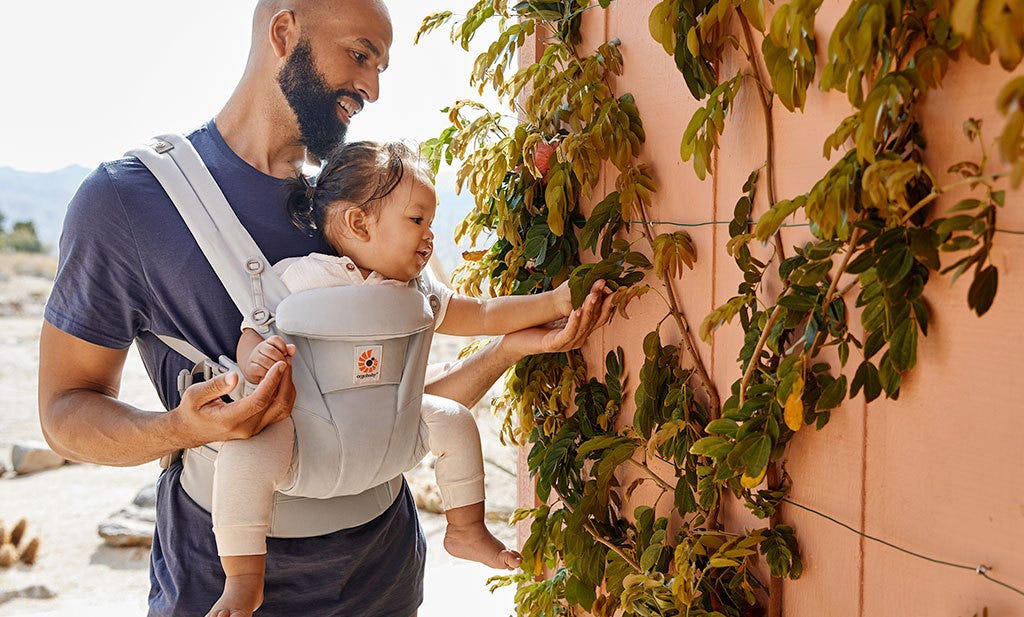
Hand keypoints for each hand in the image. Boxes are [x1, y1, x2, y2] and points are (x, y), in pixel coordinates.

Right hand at [174, 360, 294, 444]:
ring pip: (281, 409)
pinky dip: (284, 395)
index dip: (272, 381)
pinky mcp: (257, 427)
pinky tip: (282, 381)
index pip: (259, 400)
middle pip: (275, 404)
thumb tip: (233, 377)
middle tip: (285, 362)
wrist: (190, 430)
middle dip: (284, 380)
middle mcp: (245, 427)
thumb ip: (214, 385)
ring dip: (287, 388)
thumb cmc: (192, 413)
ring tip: (285, 369)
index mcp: (229, 419)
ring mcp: (253, 429)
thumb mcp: (194, 395)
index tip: (279, 365)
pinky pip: (278, 412)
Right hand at [243, 335, 295, 383]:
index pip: (275, 339)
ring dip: (274, 368)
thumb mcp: (281, 356)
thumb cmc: (271, 363)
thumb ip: (288, 351)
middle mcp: (260, 348)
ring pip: (265, 361)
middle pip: (271, 350)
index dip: (282, 346)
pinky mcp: (250, 368)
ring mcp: (254, 358)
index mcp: (269, 343)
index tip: (285, 353)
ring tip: (278, 371)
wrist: (257, 372)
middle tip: (284, 365)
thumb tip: (293, 348)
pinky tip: (271, 375)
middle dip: (280, 359)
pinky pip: (259, 369)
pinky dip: (267, 373)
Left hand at [505, 279, 612, 355]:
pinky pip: (568, 333)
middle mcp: (578, 339)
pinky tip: (576, 311)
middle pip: (595, 320)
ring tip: (593, 295)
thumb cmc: (537, 325)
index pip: (600, 317)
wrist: (516, 340)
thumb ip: (574, 304)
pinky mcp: (554, 345)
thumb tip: (586, 284)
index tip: (616, 289)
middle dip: (601, 302)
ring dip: (589, 309)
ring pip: (583, 326)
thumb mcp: (559, 314)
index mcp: (581, 331)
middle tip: (605, 287)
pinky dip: (574, 322)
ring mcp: (567, 344)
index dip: (608, 304)